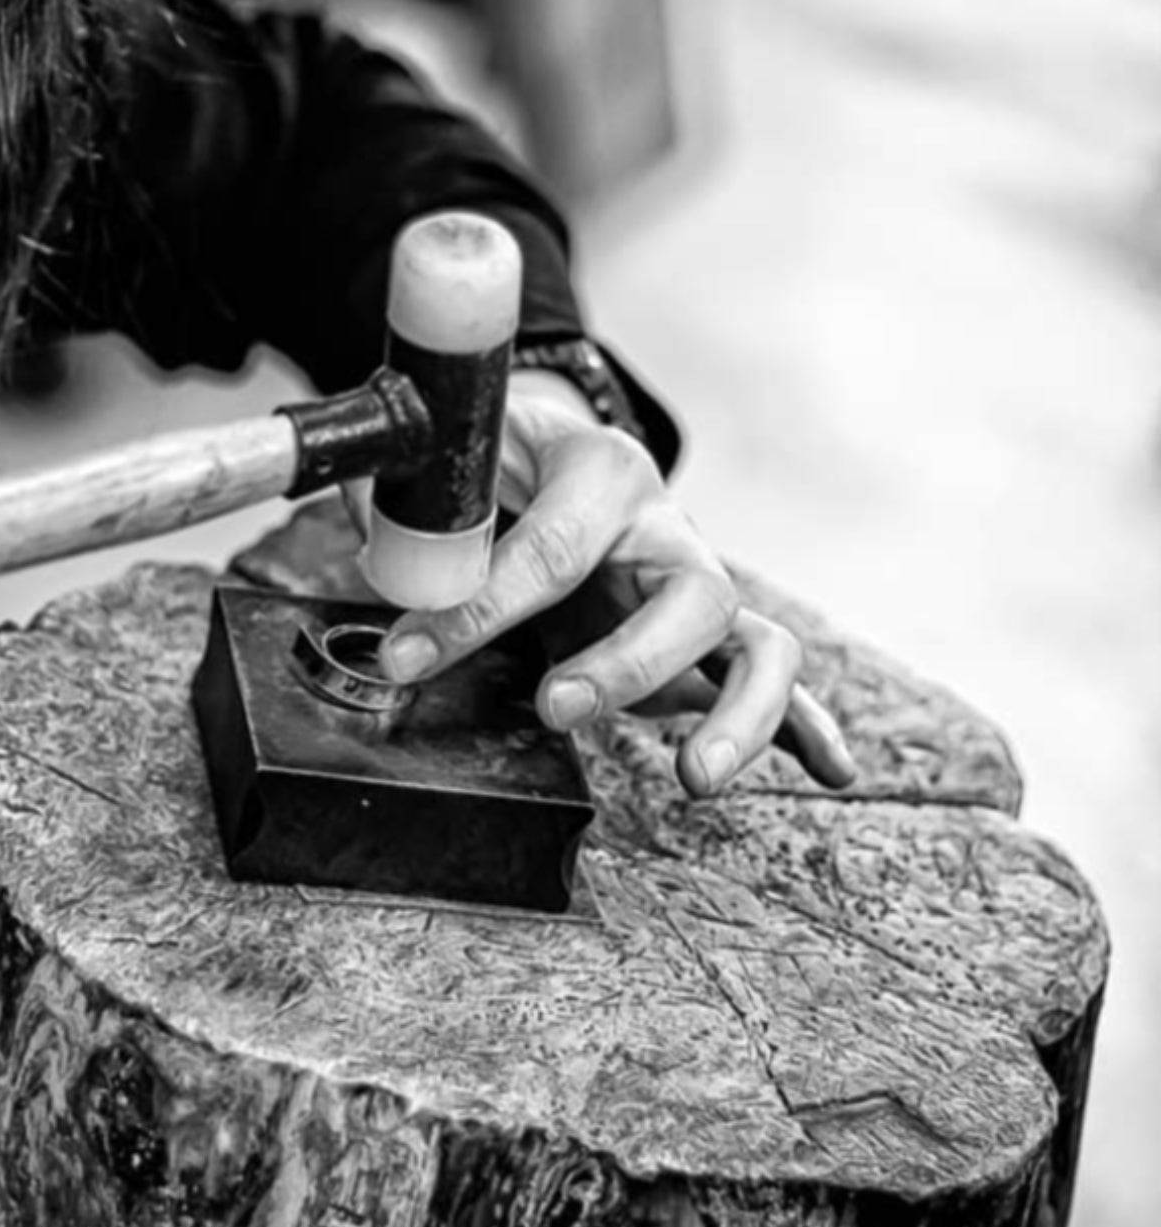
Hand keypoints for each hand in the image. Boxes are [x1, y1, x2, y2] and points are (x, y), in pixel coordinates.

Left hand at [361, 372, 856, 796]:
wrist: (534, 450)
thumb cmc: (492, 462)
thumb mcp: (448, 469)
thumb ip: (423, 520)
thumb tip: (398, 579)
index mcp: (601, 472)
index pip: (554, 548)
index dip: (478, 609)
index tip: (407, 658)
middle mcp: (665, 530)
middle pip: (693, 595)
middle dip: (630, 663)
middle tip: (557, 709)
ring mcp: (694, 587)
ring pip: (758, 645)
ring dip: (739, 714)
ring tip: (695, 776)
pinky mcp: (706, 641)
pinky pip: (776, 683)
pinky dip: (805, 728)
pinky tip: (828, 770)